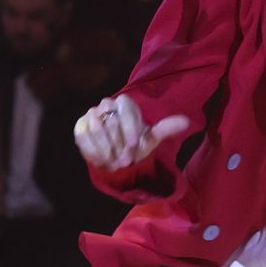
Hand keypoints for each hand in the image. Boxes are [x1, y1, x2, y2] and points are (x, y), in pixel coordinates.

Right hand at [72, 94, 191, 171]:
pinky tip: (102, 161)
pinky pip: (84, 137)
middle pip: (111, 121)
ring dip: (107, 149)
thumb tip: (186, 121)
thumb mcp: (151, 139)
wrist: (117, 156)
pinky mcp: (80, 127)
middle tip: (126, 160)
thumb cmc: (135, 145)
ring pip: (97, 129)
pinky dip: (94, 151)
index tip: (134, 145)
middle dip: (119, 143)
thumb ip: (165, 129)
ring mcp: (91, 115)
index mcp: (124, 103)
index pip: (125, 109)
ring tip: (115, 162)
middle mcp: (106, 104)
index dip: (130, 127)